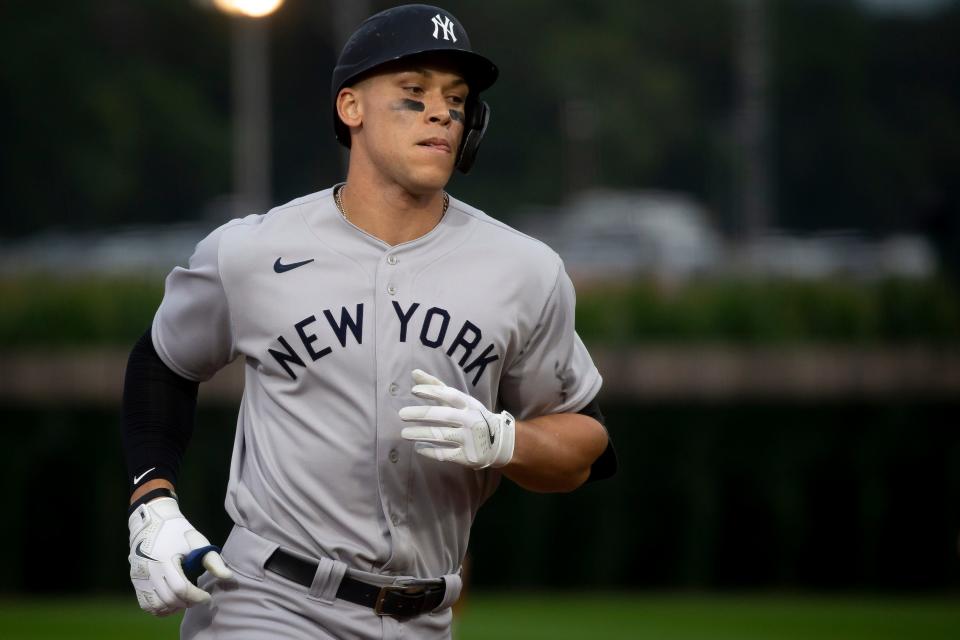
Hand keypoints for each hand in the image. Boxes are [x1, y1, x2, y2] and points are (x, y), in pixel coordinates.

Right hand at [128, 497, 232, 615]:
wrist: (152, 521)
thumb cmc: (178, 532)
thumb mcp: (198, 542)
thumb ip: (214, 562)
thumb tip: (229, 578)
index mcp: (165, 559)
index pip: (181, 588)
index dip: (197, 597)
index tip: (208, 597)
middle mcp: (149, 570)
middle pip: (169, 599)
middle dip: (188, 602)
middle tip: (199, 598)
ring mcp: (139, 577)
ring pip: (156, 606)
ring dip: (174, 608)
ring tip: (186, 600)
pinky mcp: (135, 580)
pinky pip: (146, 604)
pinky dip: (160, 608)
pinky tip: (172, 602)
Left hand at [399, 369, 515, 469]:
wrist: (499, 443)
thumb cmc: (472, 416)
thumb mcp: (460, 401)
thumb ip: (437, 387)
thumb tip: (414, 372)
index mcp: (469, 405)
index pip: (450, 395)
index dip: (432, 392)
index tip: (414, 391)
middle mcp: (471, 420)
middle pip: (443, 416)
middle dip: (421, 414)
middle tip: (402, 414)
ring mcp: (470, 439)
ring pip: (441, 435)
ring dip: (420, 434)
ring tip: (404, 433)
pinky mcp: (467, 456)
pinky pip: (445, 454)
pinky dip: (429, 450)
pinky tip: (418, 447)